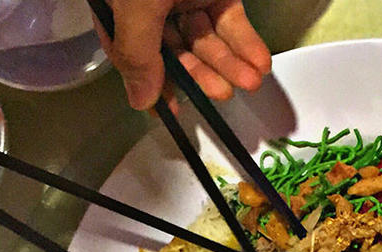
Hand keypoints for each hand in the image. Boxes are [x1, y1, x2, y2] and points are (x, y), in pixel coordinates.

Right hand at [96, 0, 271, 107]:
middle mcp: (151, 5)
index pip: (135, 56)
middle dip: (204, 73)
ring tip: (251, 80)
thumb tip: (141, 103)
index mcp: (121, 10)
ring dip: (230, 62)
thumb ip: (137, 53)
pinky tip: (259, 60)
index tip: (176, 111)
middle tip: (226, 92)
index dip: (155, 84)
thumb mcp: (136, 5)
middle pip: (177, 51)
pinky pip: (230, 20)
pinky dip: (246, 41)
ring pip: (207, 38)